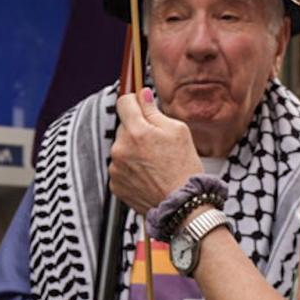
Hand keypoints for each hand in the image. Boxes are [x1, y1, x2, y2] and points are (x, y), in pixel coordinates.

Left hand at [109, 88, 203, 215]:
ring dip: (134, 150)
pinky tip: (149, 174)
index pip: (124, 102)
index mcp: (136, 132)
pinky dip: (131, 168)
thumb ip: (155, 111)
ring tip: (155, 163)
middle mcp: (121, 148)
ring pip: (122, 148)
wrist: (183, 204)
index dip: (135, 100)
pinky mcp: (115, 184)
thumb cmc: (184, 167)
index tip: (141, 104)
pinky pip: (121, 167)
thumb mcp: (178, 131)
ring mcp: (115, 167)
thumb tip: (142, 95)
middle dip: (138, 130)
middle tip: (158, 143)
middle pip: (124, 127)